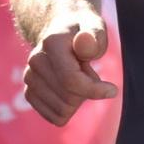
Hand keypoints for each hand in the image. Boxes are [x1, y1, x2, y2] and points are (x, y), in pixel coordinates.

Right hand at [22, 9, 113, 126]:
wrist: (59, 30)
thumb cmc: (83, 31)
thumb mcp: (95, 26)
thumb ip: (95, 35)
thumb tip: (85, 43)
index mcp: (51, 44)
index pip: (71, 80)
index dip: (95, 90)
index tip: (113, 90)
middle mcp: (35, 62)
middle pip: (69, 98)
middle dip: (88, 90)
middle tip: (87, 70)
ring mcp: (30, 78)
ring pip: (62, 111)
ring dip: (78, 99)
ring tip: (78, 76)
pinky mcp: (29, 93)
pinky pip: (55, 117)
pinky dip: (68, 108)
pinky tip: (69, 89)